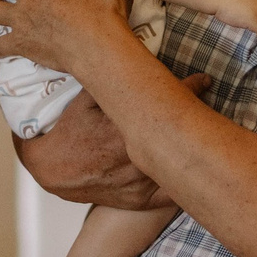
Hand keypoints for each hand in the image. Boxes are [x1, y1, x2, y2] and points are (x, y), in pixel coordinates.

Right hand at [9, 76, 213, 208]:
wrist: (51, 168)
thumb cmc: (69, 129)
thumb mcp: (87, 97)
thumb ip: (111, 81)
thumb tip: (131, 55)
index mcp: (124, 129)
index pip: (169, 103)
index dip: (192, 87)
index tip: (204, 80)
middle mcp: (136, 159)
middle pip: (181, 137)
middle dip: (197, 120)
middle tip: (206, 109)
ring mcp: (139, 183)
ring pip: (179, 167)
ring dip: (191, 150)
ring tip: (205, 136)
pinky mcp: (139, 201)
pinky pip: (171, 195)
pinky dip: (182, 182)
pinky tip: (191, 168)